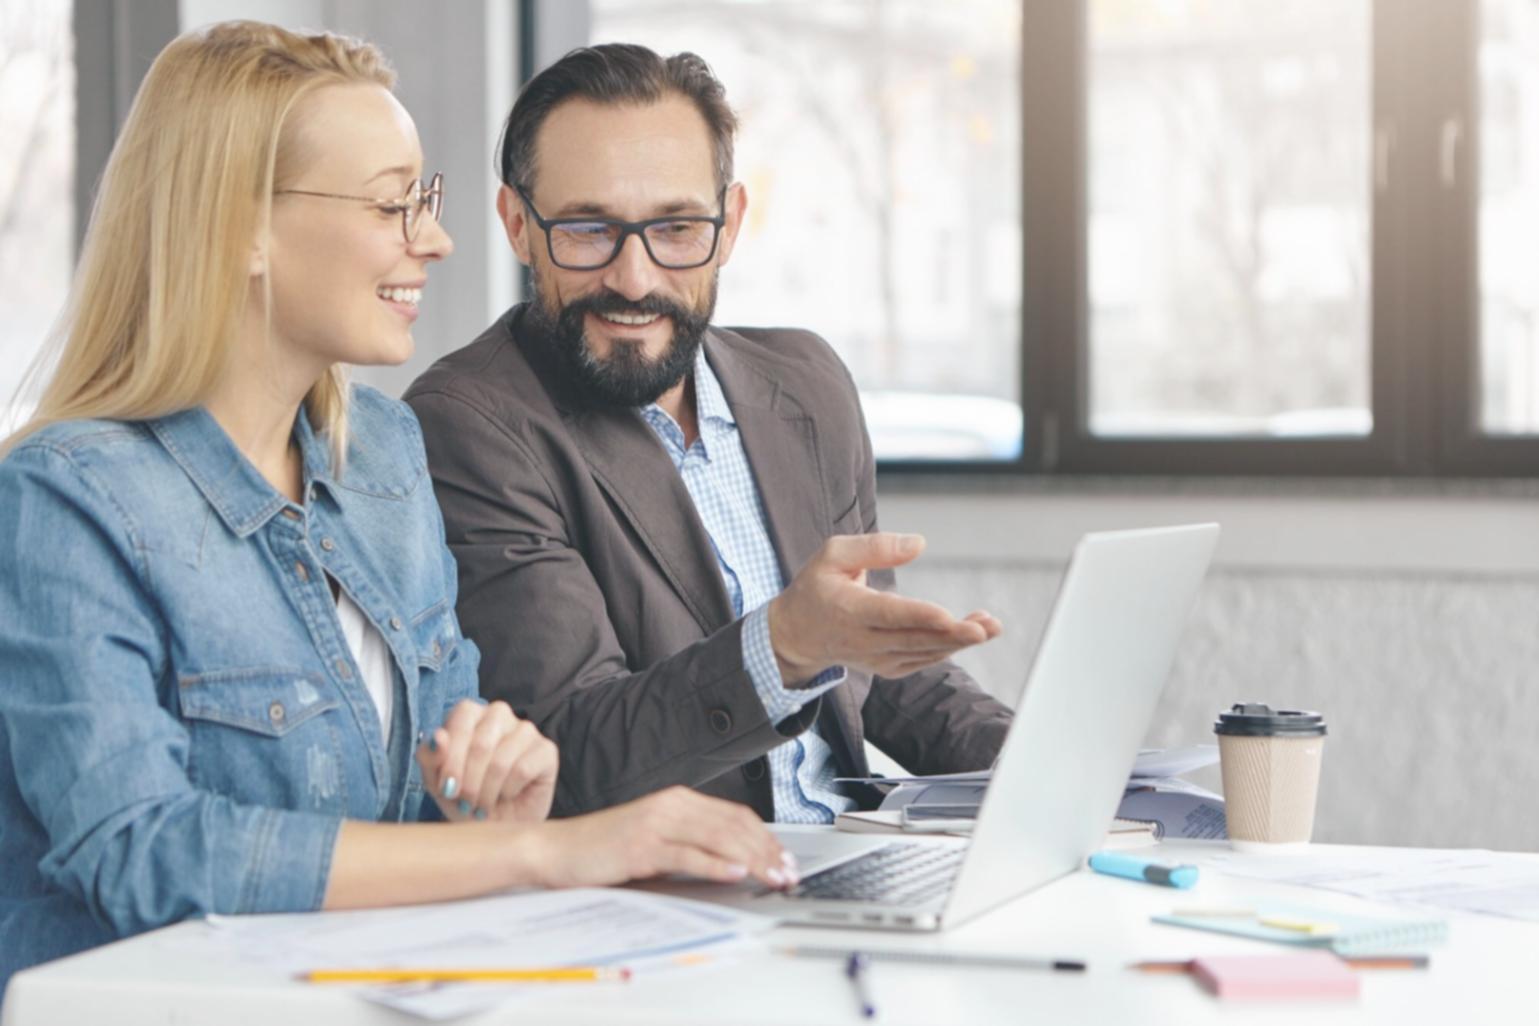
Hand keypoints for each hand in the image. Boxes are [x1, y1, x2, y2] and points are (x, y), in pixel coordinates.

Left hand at [417, 699, 556, 823]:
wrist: (497, 828)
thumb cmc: (466, 800)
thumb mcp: (437, 783)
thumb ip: (430, 758)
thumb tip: (438, 736)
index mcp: (470, 714)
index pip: (460, 719)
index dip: (451, 757)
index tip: (446, 788)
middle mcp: (499, 715)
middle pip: (480, 744)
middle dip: (469, 783)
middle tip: (466, 804)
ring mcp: (526, 730)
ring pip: (501, 761)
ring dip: (487, 792)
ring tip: (483, 805)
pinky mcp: (546, 750)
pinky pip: (522, 770)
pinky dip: (508, 791)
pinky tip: (507, 795)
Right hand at [521, 786, 796, 890]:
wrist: (556, 849)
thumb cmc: (604, 848)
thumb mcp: (655, 839)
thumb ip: (689, 843)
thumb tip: (732, 861)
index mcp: (678, 800)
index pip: (735, 816)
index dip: (765, 838)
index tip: (785, 859)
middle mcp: (671, 805)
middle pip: (733, 826)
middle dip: (767, 851)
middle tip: (789, 873)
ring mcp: (656, 824)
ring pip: (717, 838)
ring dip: (751, 859)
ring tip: (773, 875)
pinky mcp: (641, 846)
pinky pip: (686, 855)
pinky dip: (715, 864)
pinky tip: (733, 873)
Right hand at [766, 532, 1001, 683]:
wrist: (796, 635)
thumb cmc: (817, 587)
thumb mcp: (833, 554)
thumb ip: (874, 547)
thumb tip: (919, 544)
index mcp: (849, 610)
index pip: (889, 615)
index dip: (920, 617)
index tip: (949, 617)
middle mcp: (864, 641)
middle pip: (914, 640)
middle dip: (953, 635)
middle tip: (987, 628)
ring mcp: (876, 659)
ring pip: (923, 653)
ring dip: (958, 642)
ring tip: (991, 626)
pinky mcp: (887, 667)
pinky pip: (921, 660)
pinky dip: (946, 649)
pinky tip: (969, 635)